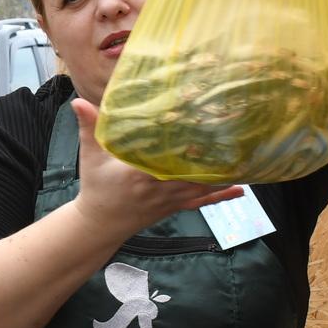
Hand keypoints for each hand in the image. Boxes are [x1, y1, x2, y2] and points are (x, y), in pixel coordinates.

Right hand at [70, 99, 240, 235]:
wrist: (99, 226)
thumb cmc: (96, 189)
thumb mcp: (90, 157)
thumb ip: (89, 128)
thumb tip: (78, 101)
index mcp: (140, 173)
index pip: (169, 159)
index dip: (188, 149)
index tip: (205, 133)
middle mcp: (160, 187)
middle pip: (194, 171)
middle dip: (216, 158)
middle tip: (239, 140)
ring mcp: (170, 199)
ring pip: (203, 186)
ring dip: (225, 175)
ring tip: (248, 161)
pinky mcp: (175, 206)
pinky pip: (202, 201)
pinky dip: (221, 195)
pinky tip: (240, 190)